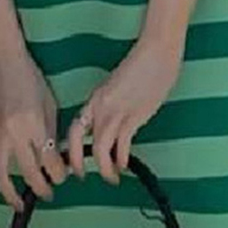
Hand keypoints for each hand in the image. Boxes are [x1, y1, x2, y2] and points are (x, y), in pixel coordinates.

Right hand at [0, 44, 66, 209]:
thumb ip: (51, 130)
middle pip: (28, 171)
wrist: (4, 61)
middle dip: (41, 187)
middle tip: (48, 194)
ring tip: (19, 205)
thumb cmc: (31, 78)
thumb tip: (55, 154)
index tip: (61, 178)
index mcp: (35, 124)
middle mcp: (14, 132)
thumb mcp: (49, 102)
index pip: (49, 160)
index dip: (57, 174)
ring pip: (1, 174)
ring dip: (10, 194)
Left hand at [67, 34, 182, 183]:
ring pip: (99, 149)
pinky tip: (124, 165)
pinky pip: (121, 146)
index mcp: (96, 97)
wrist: (157, 50)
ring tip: (111, 177)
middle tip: (83, 175)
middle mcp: (100, 106)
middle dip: (78, 163)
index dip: (70, 147)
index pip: (74, 127)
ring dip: (104, 168)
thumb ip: (114, 101)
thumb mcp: (120, 84)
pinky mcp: (133, 116)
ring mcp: (116, 112)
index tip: (74, 159)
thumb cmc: (144, 61)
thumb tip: (117, 117)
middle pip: (79, 141)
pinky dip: (121, 160)